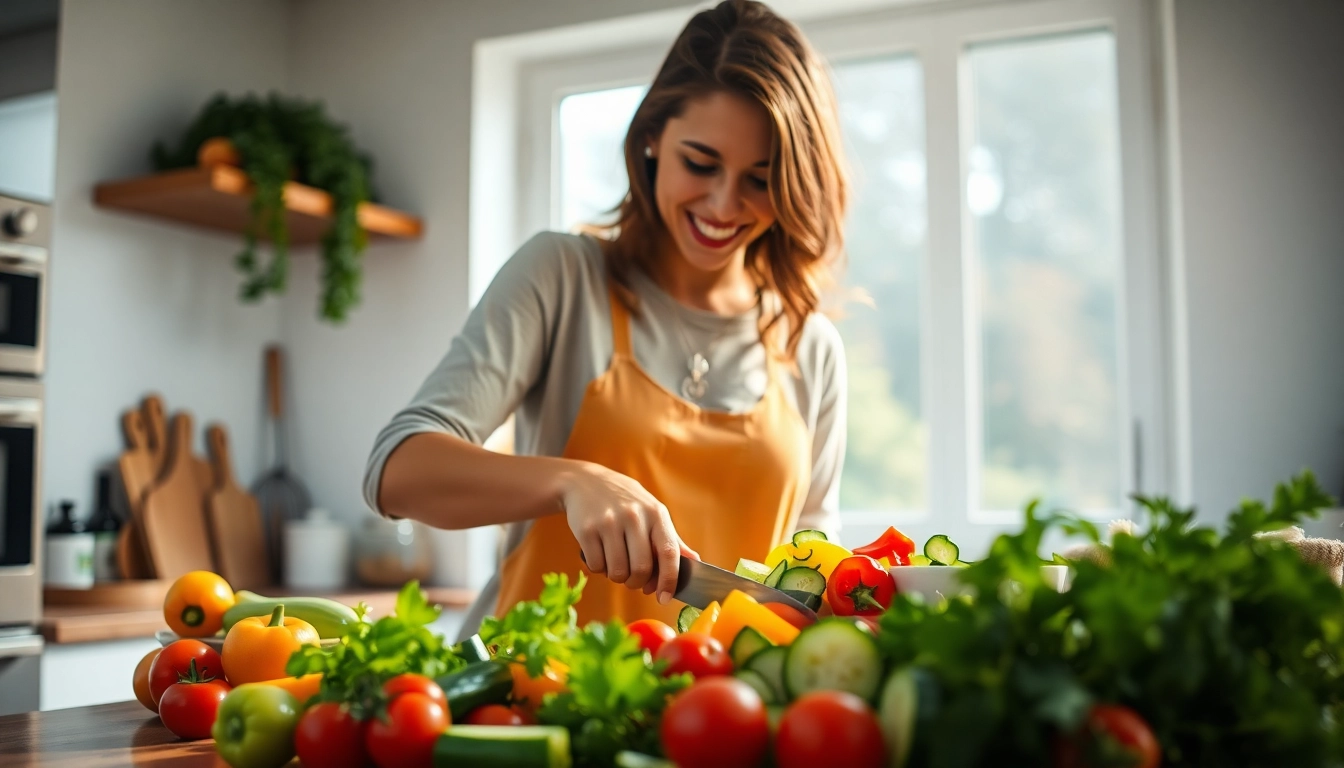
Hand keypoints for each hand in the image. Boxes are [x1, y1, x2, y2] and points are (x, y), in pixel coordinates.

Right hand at [558, 461, 699, 603]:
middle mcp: (634, 516)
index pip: (669, 553)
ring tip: (616, 564)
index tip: (665, 598)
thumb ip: (672, 540)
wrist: (585, 481)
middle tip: (633, 579)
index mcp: (656, 514)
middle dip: (638, 583)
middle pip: (641, 569)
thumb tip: (696, 563)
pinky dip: (599, 568)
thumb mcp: (651, 513)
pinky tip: (600, 554)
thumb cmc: (625, 502)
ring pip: (617, 572)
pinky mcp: (586, 529)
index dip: (669, 580)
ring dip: (617, 577)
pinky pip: (596, 566)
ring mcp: (608, 522)